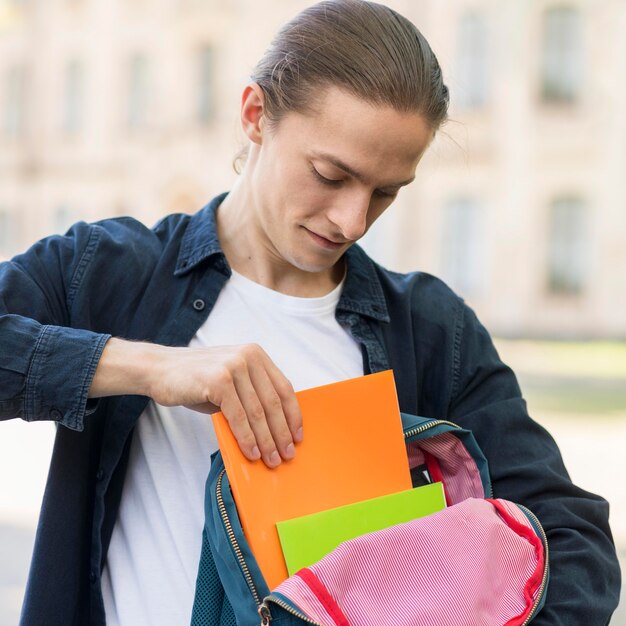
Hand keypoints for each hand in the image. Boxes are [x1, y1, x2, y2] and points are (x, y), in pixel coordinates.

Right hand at [90, 339, 302, 467]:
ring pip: (258, 412)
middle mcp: (248, 357)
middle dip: (282, 433)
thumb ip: (251, 395)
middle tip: (287, 455)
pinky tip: (251, 453)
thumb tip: (274, 429)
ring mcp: (233, 367)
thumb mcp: (231, 381)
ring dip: (267, 440)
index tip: (297, 436)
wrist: (160, 370)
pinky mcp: (219, 381)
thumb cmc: (197, 380)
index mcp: (256, 354)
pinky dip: (247, 438)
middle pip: (273, 402)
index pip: (284, 388)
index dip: (293, 415)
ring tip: (271, 459)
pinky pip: (239, 416)